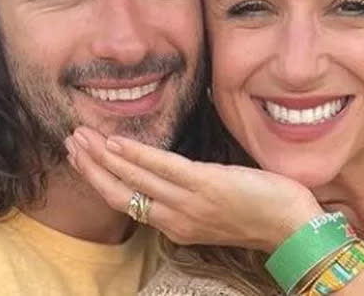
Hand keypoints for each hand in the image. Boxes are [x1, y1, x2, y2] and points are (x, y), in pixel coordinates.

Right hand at [65, 126, 323, 252]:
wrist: (293, 227)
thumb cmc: (260, 213)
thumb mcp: (215, 210)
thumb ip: (191, 195)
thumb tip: (176, 172)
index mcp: (175, 223)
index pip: (126, 201)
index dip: (99, 179)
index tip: (82, 158)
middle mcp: (174, 217)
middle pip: (119, 191)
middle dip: (90, 166)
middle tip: (70, 141)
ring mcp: (187, 202)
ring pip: (132, 178)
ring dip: (102, 156)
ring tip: (80, 135)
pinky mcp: (204, 185)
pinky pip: (161, 167)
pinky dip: (135, 154)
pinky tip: (115, 141)